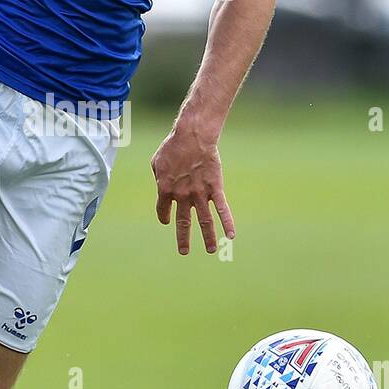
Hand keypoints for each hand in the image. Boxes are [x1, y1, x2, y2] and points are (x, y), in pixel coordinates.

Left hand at [150, 120, 235, 254]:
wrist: (192, 136)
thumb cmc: (173, 146)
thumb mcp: (156, 161)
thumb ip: (158, 175)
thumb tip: (161, 182)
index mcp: (165, 189)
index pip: (163, 210)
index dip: (164, 216)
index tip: (167, 221)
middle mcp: (182, 196)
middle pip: (183, 222)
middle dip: (183, 238)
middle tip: (183, 251)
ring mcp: (199, 194)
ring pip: (205, 221)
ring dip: (208, 237)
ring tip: (210, 250)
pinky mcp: (215, 188)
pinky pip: (222, 209)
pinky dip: (227, 223)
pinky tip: (231, 236)